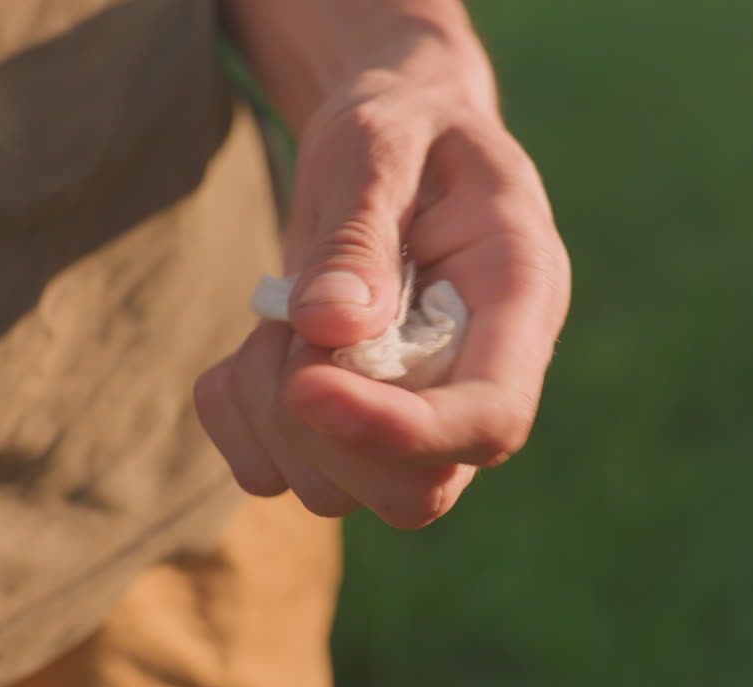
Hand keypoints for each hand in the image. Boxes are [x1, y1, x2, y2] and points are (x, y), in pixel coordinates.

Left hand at [195, 26, 569, 529]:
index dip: (400, 430)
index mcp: (518, 304)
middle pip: (415, 492)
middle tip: (294, 320)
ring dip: (272, 409)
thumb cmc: (401, 128)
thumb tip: (331, 328)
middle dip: (323, 425)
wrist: (394, 141)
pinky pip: (269, 472)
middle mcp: (475, 379)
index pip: (490, 421)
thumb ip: (361, 229)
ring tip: (282, 313)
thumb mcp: (380, 144)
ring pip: (336, 492)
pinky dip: (234, 414)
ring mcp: (414, 415)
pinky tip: (257, 340)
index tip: (307, 382)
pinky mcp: (348, 428)